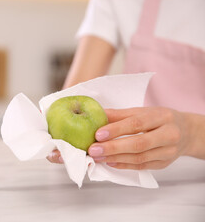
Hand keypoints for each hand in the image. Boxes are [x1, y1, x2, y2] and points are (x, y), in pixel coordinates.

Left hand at [47, 107, 197, 169]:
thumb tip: (96, 115)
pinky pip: (141, 167)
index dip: (116, 129)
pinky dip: (123, 165)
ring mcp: (168, 152)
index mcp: (162, 117)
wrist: (186, 132)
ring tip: (97, 157)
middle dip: (113, 147)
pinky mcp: (164, 164)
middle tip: (93, 149)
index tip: (98, 134)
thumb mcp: (142, 112)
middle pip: (139, 144)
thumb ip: (119, 115)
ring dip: (115, 158)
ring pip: (140, 158)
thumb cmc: (160, 120)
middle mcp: (169, 135)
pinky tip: (109, 162)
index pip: (137, 123)